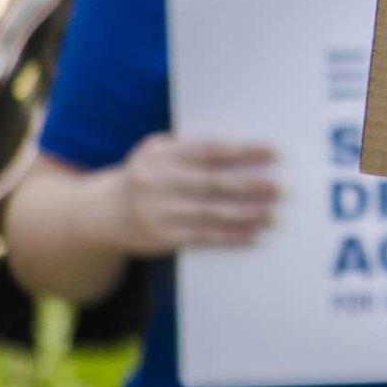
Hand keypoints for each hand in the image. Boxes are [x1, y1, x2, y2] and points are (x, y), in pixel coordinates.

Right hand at [113, 134, 279, 252]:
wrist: (103, 214)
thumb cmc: (146, 176)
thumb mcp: (156, 152)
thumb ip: (190, 149)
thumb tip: (243, 150)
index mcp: (161, 154)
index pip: (209, 149)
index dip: (244, 150)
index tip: (275, 151)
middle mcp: (158, 181)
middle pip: (214, 183)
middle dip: (252, 185)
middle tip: (284, 187)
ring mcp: (159, 211)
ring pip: (212, 213)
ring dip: (248, 215)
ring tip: (276, 215)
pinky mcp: (163, 237)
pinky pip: (204, 238)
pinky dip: (232, 237)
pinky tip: (255, 236)